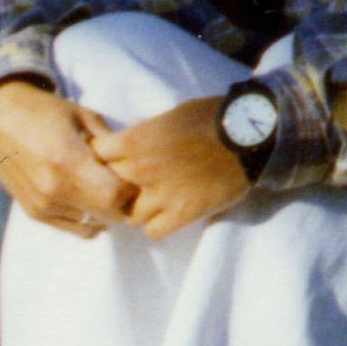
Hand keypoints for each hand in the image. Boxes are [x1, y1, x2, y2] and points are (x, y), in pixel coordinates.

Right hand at [0, 77, 134, 235]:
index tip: (134, 175)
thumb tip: (140, 162)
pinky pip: (75, 228)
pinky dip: (88, 218)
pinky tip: (88, 197)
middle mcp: (53, 188)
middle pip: (108, 214)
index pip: (116, 194)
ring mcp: (42, 205)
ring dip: (106, 211)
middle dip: (124, 202)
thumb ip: (112, 143)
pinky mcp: (34, 213)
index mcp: (67, 159)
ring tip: (104, 188)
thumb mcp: (84, 116)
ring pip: (94, 225)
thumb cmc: (47, 113)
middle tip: (125, 184)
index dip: (132, 188)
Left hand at [95, 96, 256, 241]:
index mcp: (135, 141)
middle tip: (127, 181)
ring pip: (128, 214)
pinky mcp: (182, 214)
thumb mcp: (171, 115)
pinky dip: (155, 224)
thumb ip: (145, 130)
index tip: (109, 156)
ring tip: (148, 201)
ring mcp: (161, 195)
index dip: (102, 154)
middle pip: (107, 186)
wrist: (250, 136)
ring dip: (135, 207)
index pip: (97, 153)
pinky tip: (164, 213)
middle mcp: (141, 170)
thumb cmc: (210, 117)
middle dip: (114, 183)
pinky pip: (153, 230)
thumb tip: (128, 135)